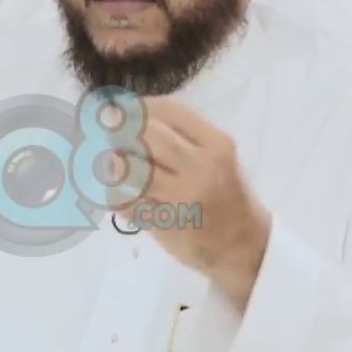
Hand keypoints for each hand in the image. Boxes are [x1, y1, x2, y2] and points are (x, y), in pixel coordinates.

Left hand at [112, 97, 271, 308]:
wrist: (244, 246)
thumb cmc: (228, 195)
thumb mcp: (219, 157)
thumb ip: (184, 135)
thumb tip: (132, 112)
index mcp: (216, 145)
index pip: (169, 111)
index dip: (138, 106)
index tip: (123, 107)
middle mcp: (199, 168)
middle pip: (145, 135)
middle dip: (120, 129)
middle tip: (107, 131)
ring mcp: (180, 197)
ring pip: (128, 168)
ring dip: (112, 162)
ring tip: (110, 162)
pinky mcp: (164, 223)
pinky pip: (124, 201)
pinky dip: (114, 193)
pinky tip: (118, 191)